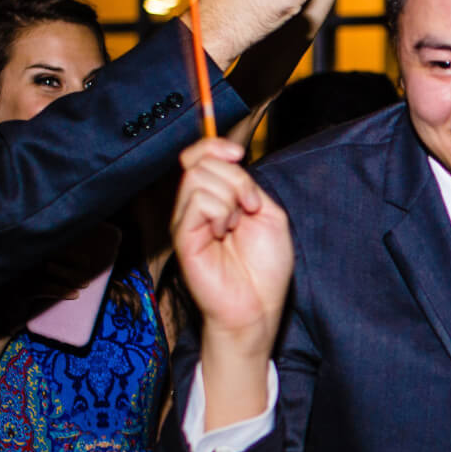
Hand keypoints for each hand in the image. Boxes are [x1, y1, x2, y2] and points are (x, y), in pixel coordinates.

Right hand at [170, 137, 291, 370]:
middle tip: (248, 208)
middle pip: (201, 161)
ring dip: (230, 197)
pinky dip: (220, 212)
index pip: (199, 154)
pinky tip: (224, 233)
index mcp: (216, 197)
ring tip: (235, 225)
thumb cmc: (265, 267)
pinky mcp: (182, 236)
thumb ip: (247, 183)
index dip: (216, 146)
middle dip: (235, 178)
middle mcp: (196, 206)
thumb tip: (228, 157)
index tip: (238, 155)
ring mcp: (186, 220)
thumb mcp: (267, 212)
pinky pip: (197, 202)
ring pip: (199, 178)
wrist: (258, 305)